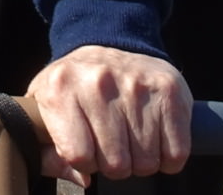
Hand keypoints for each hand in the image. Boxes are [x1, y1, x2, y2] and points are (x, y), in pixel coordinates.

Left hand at [26, 45, 189, 186]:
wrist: (108, 42)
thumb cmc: (74, 85)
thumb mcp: (45, 108)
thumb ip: (48, 152)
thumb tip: (81, 179)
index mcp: (60, 89)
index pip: (77, 156)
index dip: (84, 163)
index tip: (86, 150)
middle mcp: (97, 84)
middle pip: (116, 164)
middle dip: (115, 165)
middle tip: (112, 145)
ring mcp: (136, 85)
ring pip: (147, 162)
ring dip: (141, 160)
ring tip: (131, 138)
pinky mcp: (169, 90)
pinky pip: (176, 153)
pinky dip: (168, 156)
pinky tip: (154, 138)